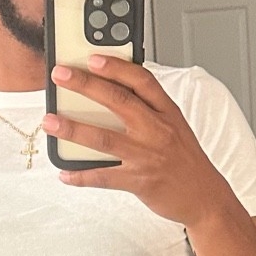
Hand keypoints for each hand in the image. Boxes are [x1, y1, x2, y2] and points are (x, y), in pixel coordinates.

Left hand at [44, 55, 230, 227]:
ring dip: (73, 129)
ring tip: (50, 122)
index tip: (92, 58)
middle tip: (60, 76)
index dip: (116, 67)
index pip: (141, 80)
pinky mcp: (139, 182)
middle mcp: (157, 130)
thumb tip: (112, 93)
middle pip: (118, 101)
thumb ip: (149, 109)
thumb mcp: (175, 126)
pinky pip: (104, 177)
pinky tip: (64, 173)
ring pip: (104, 138)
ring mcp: (147, 156)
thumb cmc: (186, 161)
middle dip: (85, 86)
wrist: (205, 198)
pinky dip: (81, 175)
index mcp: (168, 113)